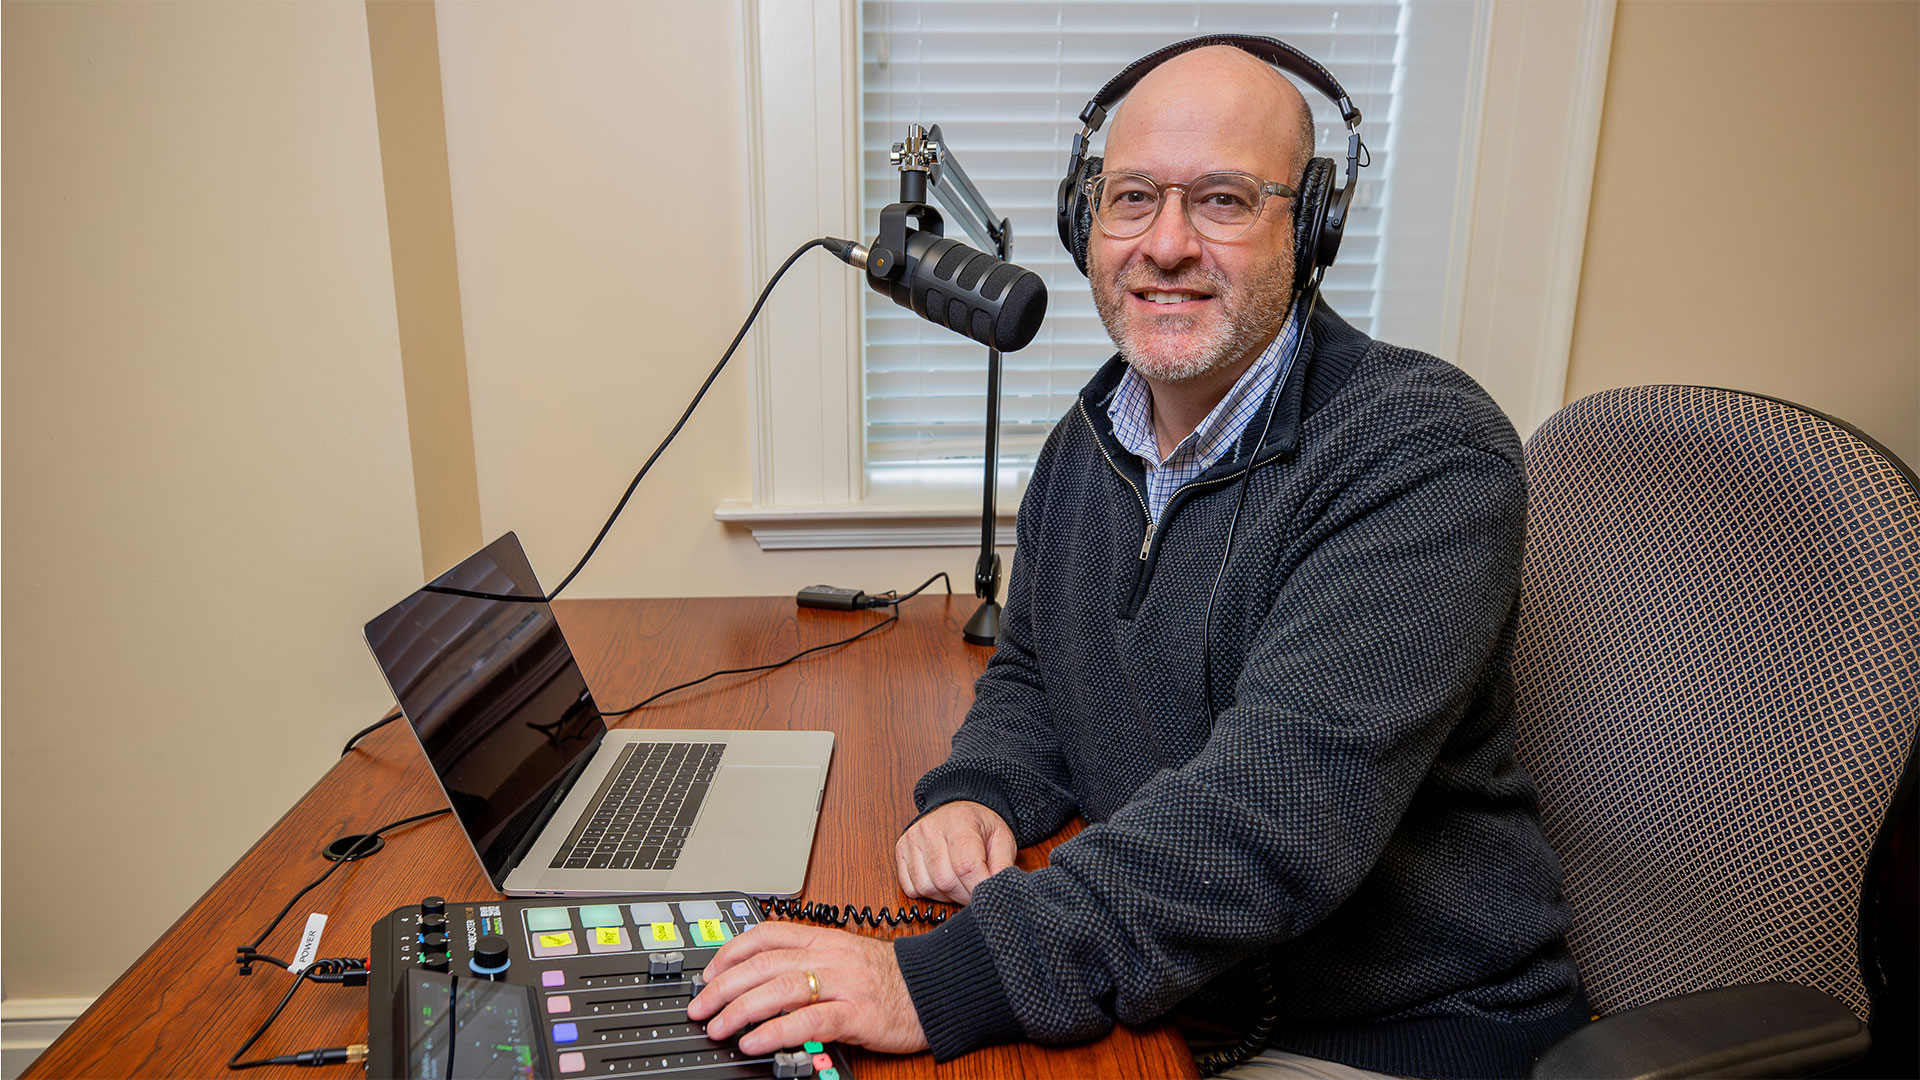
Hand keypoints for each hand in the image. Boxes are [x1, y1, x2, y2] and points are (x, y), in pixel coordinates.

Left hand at [686, 922, 927, 1054]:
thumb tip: (761, 979)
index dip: (730, 952)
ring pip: (780, 988)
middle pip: (764, 963)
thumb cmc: (890, 977)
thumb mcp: (844, 957)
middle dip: (724, 986)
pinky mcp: (857, 1013)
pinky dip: (777, 1032)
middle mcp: (829, 956)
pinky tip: (756, 1043)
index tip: (708, 973)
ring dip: (741, 1009)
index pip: (766, 934)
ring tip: (718, 1027)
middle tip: (699, 1006)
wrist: (937, 986)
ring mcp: (843, 983)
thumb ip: (807, 962)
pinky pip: (809, 1020)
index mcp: (824, 939)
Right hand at [895, 799, 1015, 903]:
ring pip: (927, 887)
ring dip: (946, 895)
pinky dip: (928, 892)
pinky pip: (910, 887)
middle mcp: (930, 828)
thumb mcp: (1002, 839)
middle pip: (945, 880)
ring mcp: (912, 839)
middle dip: (964, 894)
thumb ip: (1003, 865)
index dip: (978, 887)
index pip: (966, 865)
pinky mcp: (900, 850)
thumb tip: (998, 891)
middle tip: (976, 890)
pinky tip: (941, 881)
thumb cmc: (979, 826)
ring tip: (959, 882)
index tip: (988, 894)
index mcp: (959, 821)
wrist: (956, 810)